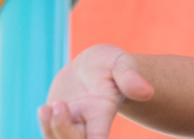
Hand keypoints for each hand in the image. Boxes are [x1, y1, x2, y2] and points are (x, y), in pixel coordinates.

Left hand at [39, 44, 153, 138]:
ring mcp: (70, 124)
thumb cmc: (112, 64)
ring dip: (50, 129)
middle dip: (62, 130)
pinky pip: (49, 132)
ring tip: (46, 108)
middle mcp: (86, 125)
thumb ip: (130, 77)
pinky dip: (45, 125)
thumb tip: (148, 92)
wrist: (93, 65)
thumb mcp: (122, 63)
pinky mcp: (55, 121)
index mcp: (103, 115)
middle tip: (60, 104)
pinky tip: (45, 109)